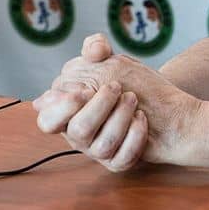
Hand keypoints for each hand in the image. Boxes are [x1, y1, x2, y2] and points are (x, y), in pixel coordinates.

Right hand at [34, 34, 198, 169]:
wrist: (161, 102)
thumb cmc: (128, 81)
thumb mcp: (110, 59)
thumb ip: (96, 48)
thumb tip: (95, 49)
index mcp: (68, 112)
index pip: (47, 120)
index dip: (61, 108)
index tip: (83, 91)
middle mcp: (79, 135)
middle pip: (78, 131)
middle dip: (99, 106)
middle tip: (116, 87)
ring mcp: (98, 151)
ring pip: (103, 146)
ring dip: (121, 117)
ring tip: (134, 98)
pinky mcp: (119, 161)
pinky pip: (123, 158)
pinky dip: (136, 136)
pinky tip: (142, 118)